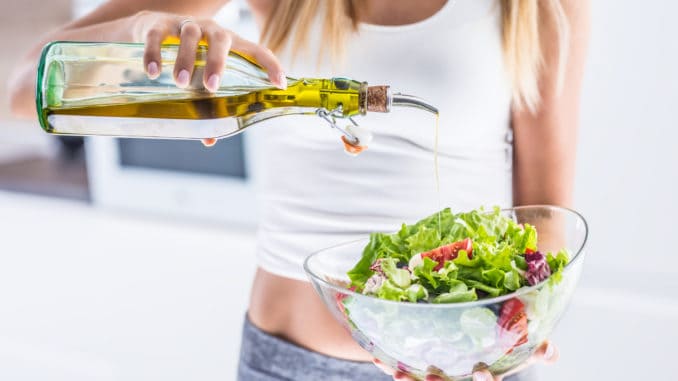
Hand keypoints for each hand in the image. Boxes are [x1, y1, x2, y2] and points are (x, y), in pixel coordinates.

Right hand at [132, 10, 286, 146]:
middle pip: (220, 40)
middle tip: (211, 87)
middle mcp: (210, 31)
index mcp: (229, 44)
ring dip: (186, 60)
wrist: (150, 29)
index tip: (279, 84)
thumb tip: (209, 139)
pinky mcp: (159, 24)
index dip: (270, 65)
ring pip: (189, 36)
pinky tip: (152, 73)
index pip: (256, 51)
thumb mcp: (199, 78)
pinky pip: (157, 36)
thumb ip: (206, 105)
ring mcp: (185, 25)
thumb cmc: (187, 58)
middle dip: (217, 63)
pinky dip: (154, 53)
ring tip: (180, 84)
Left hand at [373, 341, 558, 380]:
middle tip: (431, 372)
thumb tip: (555, 353)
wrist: (469, 356)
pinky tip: (378, 357)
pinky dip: (389, 365)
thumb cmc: (496, 351)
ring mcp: (438, 379)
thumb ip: (534, 350)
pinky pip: (403, 372)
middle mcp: (459, 380)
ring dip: (410, 379)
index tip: (482, 372)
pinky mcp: (419, 373)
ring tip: (397, 371)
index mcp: (483, 376)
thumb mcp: (516, 351)